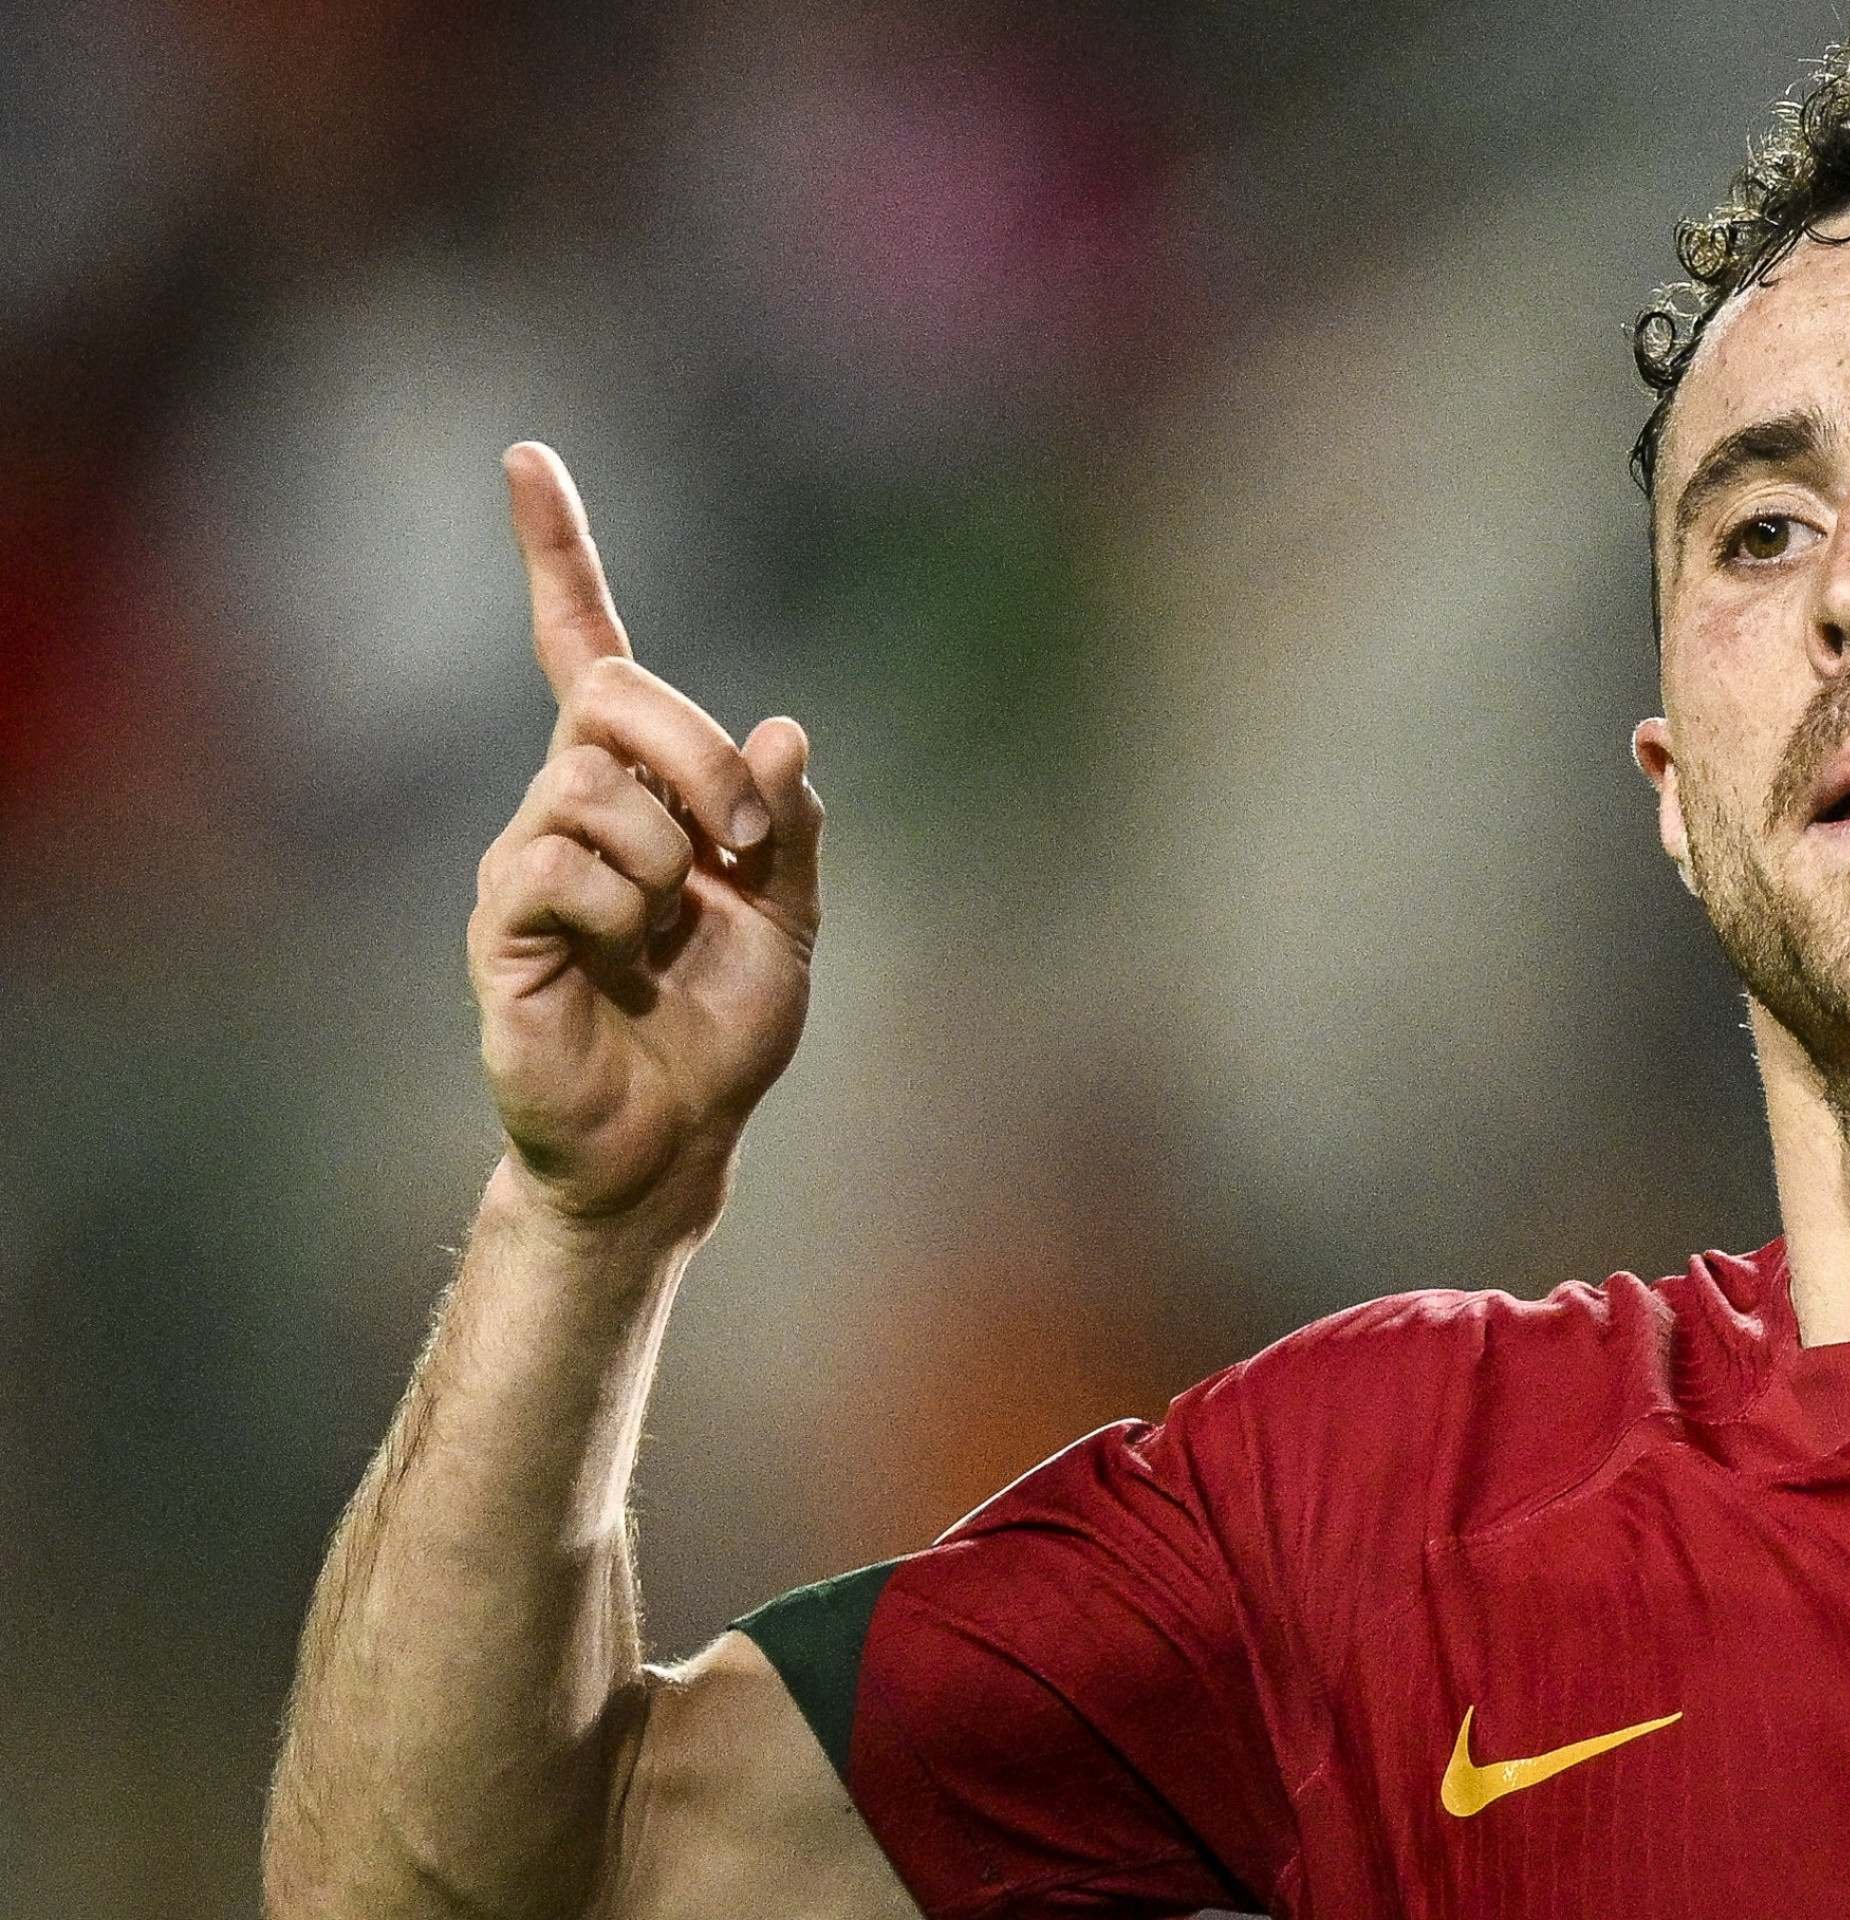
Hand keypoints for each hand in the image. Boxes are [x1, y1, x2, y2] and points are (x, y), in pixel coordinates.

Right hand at [467, 443, 824, 1229]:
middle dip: (696, 759)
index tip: (526, 460)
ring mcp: (527, 859)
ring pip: (593, 784)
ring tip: (673, 927)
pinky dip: (624, 904)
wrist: (676, 1137)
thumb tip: (779, 732)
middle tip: (739, 848)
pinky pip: (563, 864)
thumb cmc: (722, 1029)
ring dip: (670, 855)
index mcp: (637, 789)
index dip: (557, 556)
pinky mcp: (503, 925)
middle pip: (614, 698)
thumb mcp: (790, 917)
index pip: (583, 649)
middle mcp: (567, 804)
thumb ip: (788, 825)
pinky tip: (625, 956)